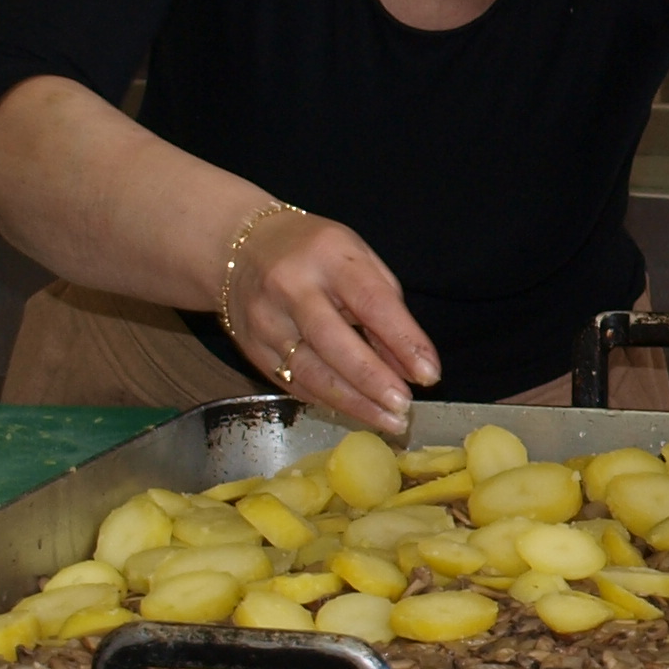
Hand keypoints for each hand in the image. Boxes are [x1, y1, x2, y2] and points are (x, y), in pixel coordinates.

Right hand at [226, 208, 438, 438]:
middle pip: (334, 342)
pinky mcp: (252, 348)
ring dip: (353, 403)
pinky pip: (294, 382)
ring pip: (310, 371)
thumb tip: (410, 365)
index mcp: (328, 256)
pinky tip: (355, 412)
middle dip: (373, 380)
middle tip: (404, 407)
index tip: (429, 374)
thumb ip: (386, 308)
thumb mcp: (358, 259)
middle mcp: (291, 288)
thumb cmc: (314, 252)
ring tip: (387, 420)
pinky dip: (328, 400)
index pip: (372, 303)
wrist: (239, 248)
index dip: (403, 341)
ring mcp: (266, 320)